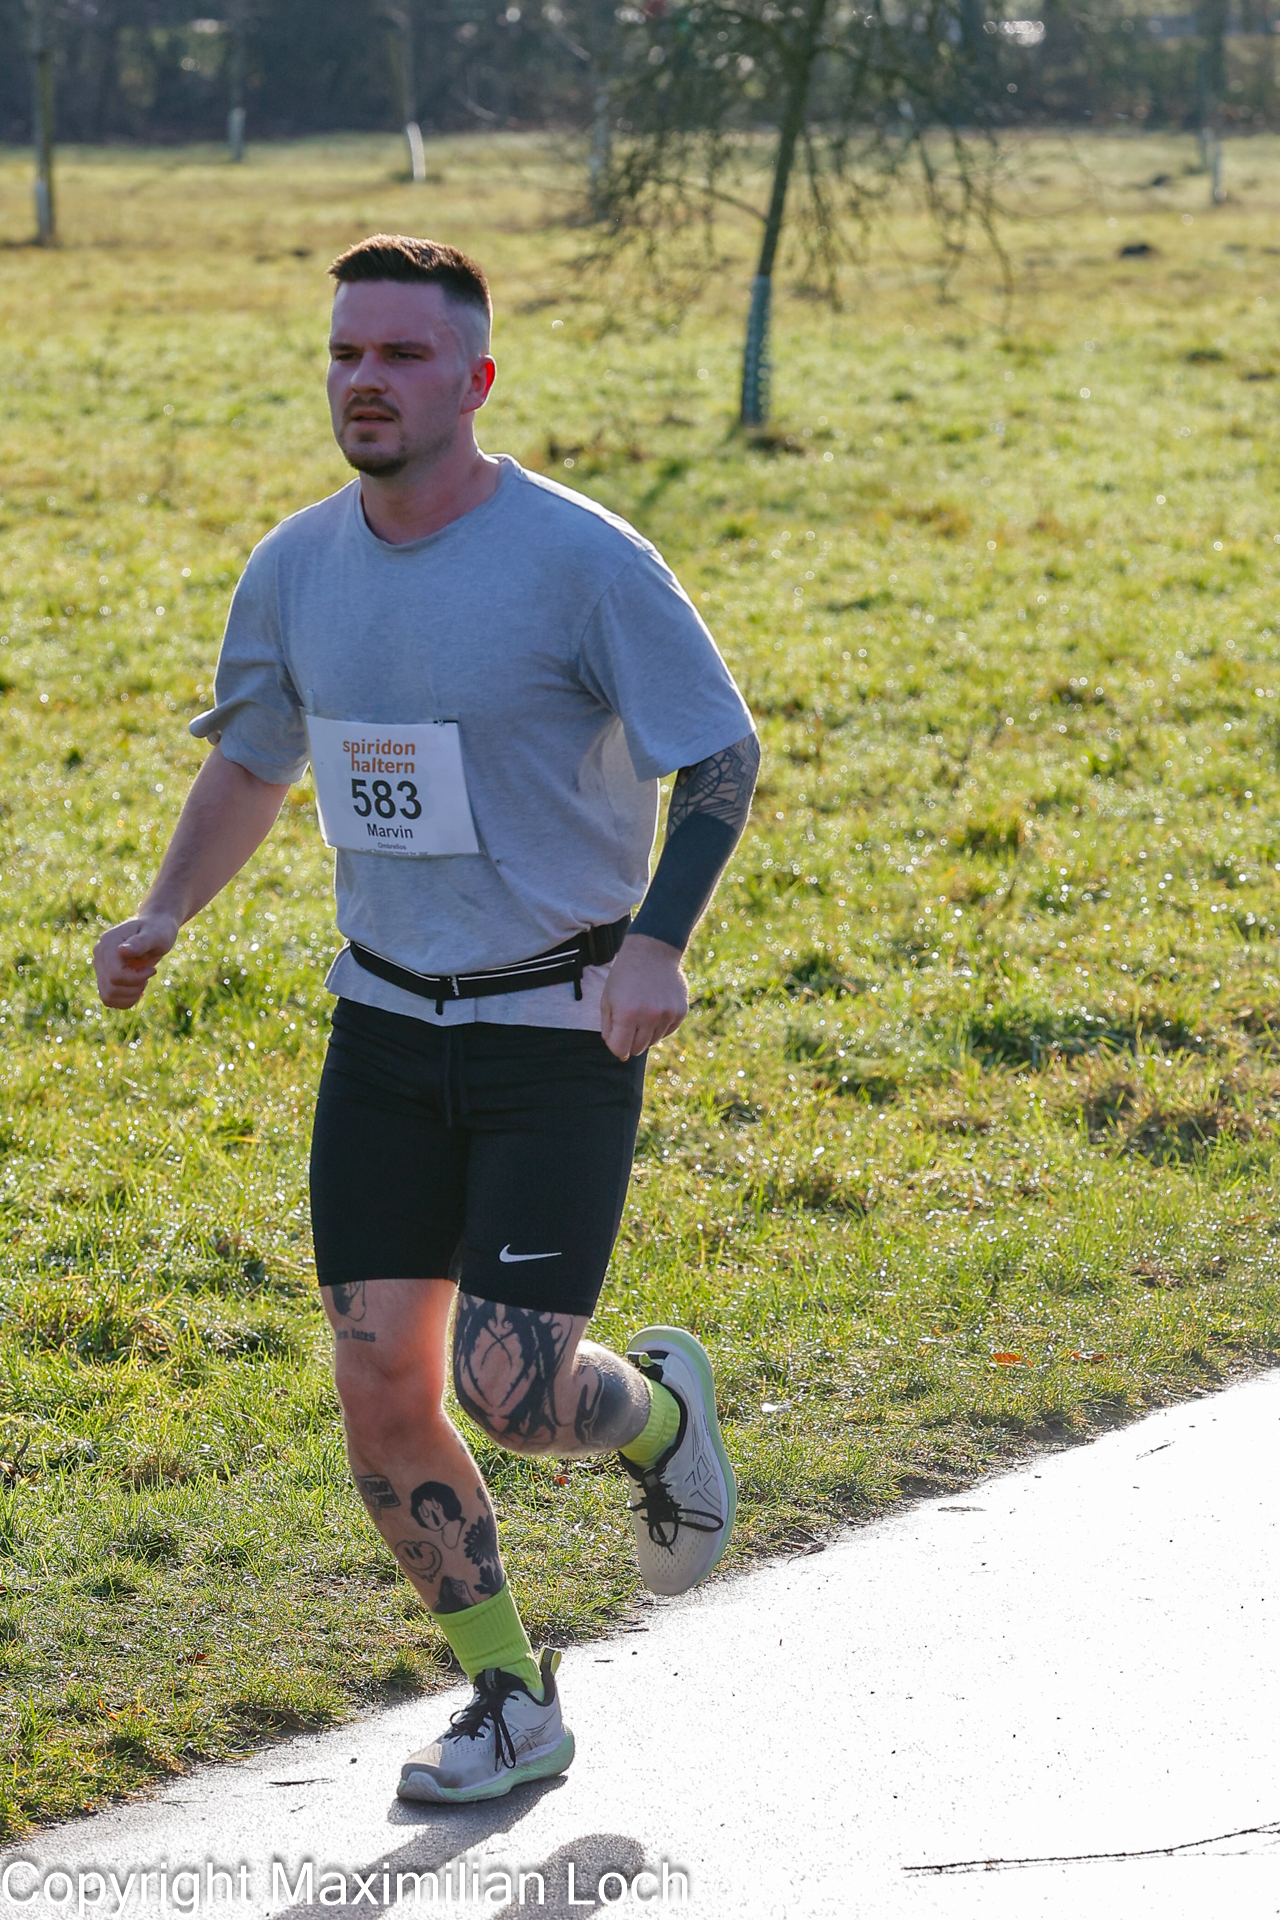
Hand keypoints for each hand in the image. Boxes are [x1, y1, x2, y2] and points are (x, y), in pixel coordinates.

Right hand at [92, 911, 179, 1009]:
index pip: (115, 975)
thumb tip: (122, 950)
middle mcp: (99, 955)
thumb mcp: (155, 935)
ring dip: (130, 996)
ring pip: (108, 997)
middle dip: (135, 987)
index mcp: (108, 943)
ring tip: (143, 982)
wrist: (154, 928)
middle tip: (148, 974)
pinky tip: (138, 989)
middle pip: (111, 988)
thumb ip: (140, 942)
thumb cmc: (158, 930)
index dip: (136, 979)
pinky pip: (109, 999)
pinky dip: (125, 1000)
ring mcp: (100, 966)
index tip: (152, 970)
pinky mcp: (104, 976)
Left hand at [599, 932, 687, 1060]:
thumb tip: (619, 1053)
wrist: (652, 951)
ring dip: (645, 1032)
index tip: (616, 1039)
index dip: (616, 1047)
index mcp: (627, 1014)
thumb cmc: (624, 976)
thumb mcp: (607, 1000)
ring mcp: (667, 1014)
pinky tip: (655, 1008)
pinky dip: (660, 1026)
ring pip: (653, 1041)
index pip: (620, 1049)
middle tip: (629, 1021)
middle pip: (637, 1049)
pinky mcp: (680, 1011)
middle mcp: (649, 1017)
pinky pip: (667, 1031)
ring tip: (642, 1010)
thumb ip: (609, 1029)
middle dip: (630, 1041)